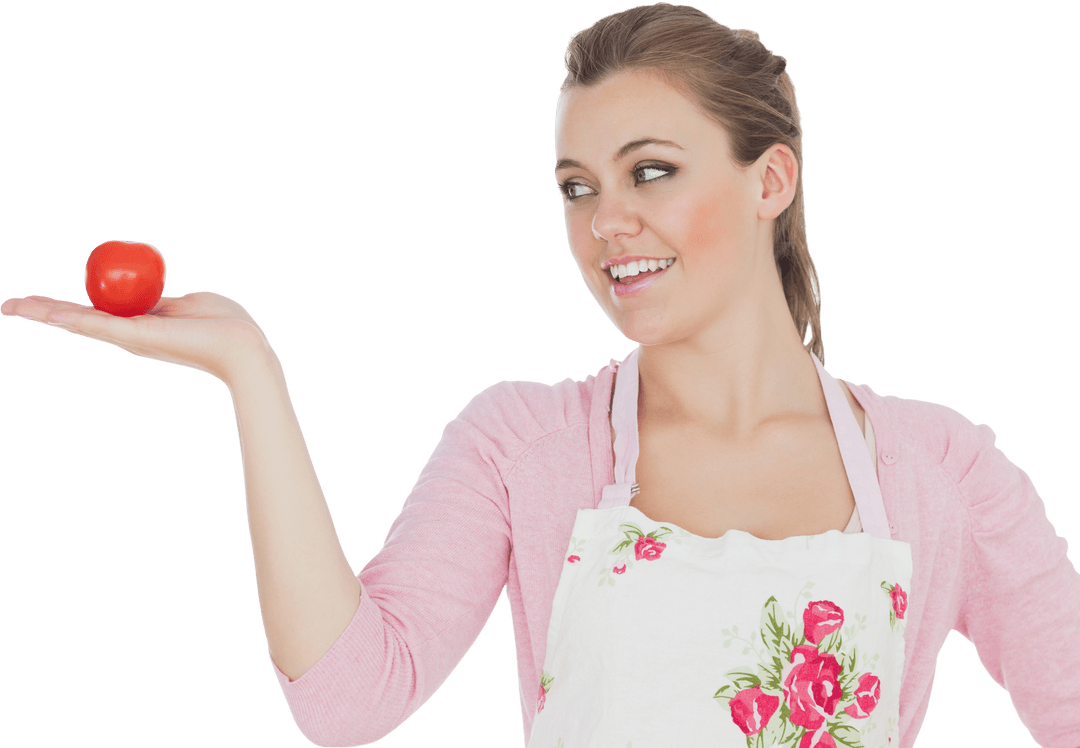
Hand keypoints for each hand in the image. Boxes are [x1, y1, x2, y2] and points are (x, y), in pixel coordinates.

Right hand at [0, 291, 275, 385]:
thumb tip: (160, 297)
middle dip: (43, 311)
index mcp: (141, 324)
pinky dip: (72, 317)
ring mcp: (132, 337)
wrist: (242, 345)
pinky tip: (47, 312)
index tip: (39, 301)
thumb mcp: (189, 303)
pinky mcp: (139, 336)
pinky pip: (99, 323)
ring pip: (79, 322)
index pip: (96, 313)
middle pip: (77, 319)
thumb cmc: (225, 324)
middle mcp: (130, 334)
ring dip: (45, 312)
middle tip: (8, 305)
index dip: (66, 306)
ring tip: (13, 306)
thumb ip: (167, 301)